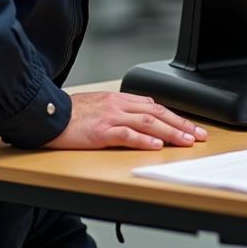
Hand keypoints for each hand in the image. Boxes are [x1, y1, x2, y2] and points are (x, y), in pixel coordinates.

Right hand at [47, 91, 207, 150]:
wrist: (47, 114)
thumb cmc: (71, 113)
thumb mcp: (101, 105)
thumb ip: (121, 111)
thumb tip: (142, 121)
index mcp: (121, 100)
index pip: (156, 107)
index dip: (176, 117)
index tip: (192, 127)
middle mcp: (120, 106)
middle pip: (158, 113)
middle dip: (181, 125)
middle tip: (199, 136)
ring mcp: (111, 118)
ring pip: (148, 123)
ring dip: (170, 133)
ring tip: (186, 142)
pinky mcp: (100, 132)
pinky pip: (126, 135)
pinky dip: (144, 141)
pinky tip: (156, 147)